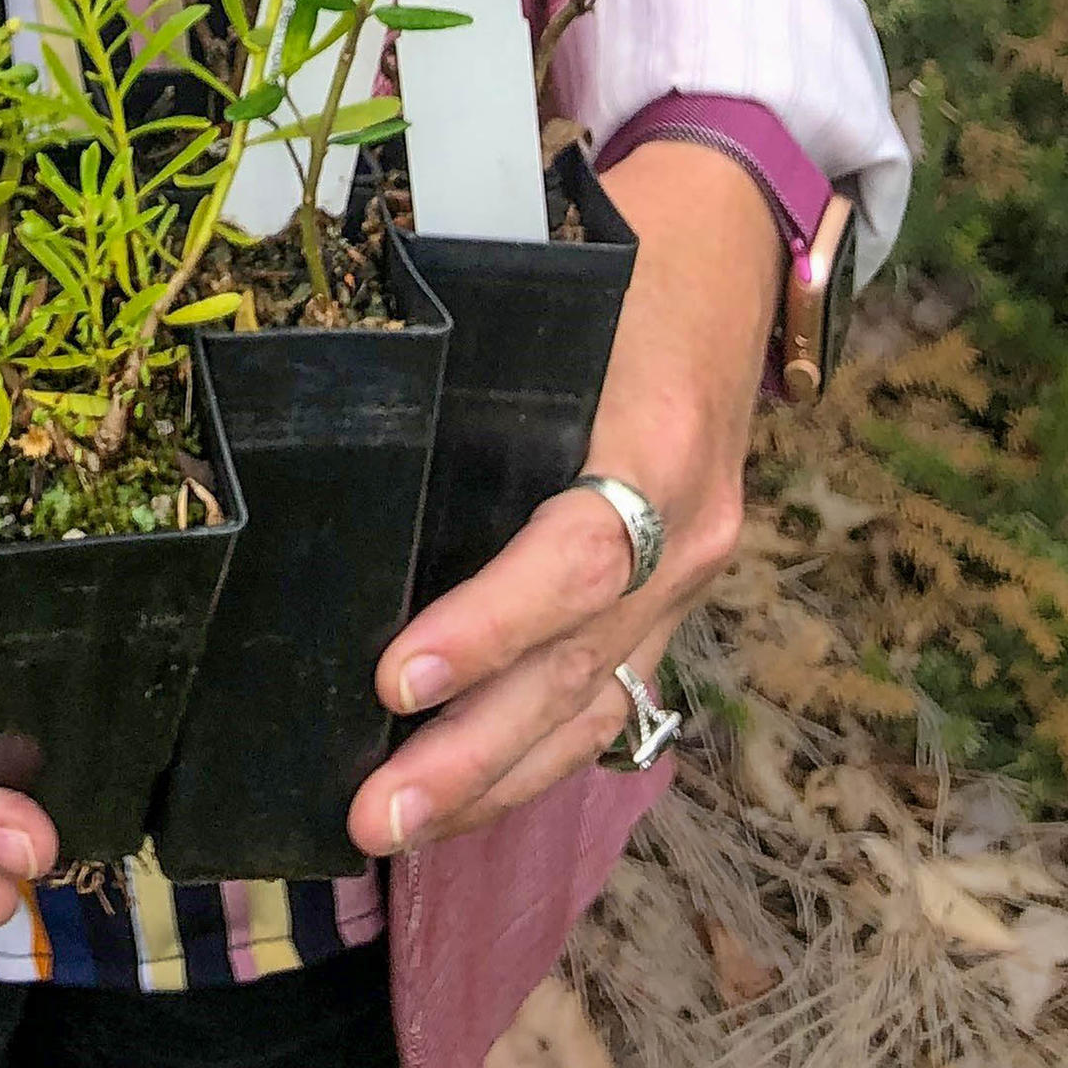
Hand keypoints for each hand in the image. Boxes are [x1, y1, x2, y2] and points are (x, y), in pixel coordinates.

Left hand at [349, 137, 781, 854]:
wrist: (739, 235)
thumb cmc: (628, 241)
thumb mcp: (560, 276)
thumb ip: (476, 354)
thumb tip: (328, 412)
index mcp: (656, 442)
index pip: (576, 561)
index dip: (489, 628)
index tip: (396, 678)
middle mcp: (690, 528)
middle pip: (579, 667)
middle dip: (470, 757)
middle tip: (370, 818)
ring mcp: (694, 574)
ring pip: (597, 707)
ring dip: (495, 782)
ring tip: (394, 833)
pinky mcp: (679, 595)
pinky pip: (611, 695)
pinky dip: (535, 755)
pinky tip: (461, 801)